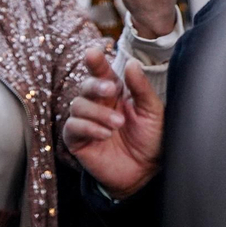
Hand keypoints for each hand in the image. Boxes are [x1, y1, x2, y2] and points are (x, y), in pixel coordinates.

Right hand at [64, 45, 163, 200]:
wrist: (145, 174)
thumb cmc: (150, 141)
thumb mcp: (153, 113)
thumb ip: (141, 88)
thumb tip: (131, 63)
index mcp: (115, 93)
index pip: (101, 72)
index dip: (96, 61)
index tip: (93, 52)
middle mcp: (98, 104)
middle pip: (86, 85)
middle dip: (96, 84)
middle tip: (111, 90)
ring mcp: (85, 121)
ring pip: (78, 105)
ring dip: (98, 112)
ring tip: (117, 124)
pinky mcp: (77, 140)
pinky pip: (73, 126)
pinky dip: (88, 127)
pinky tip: (104, 134)